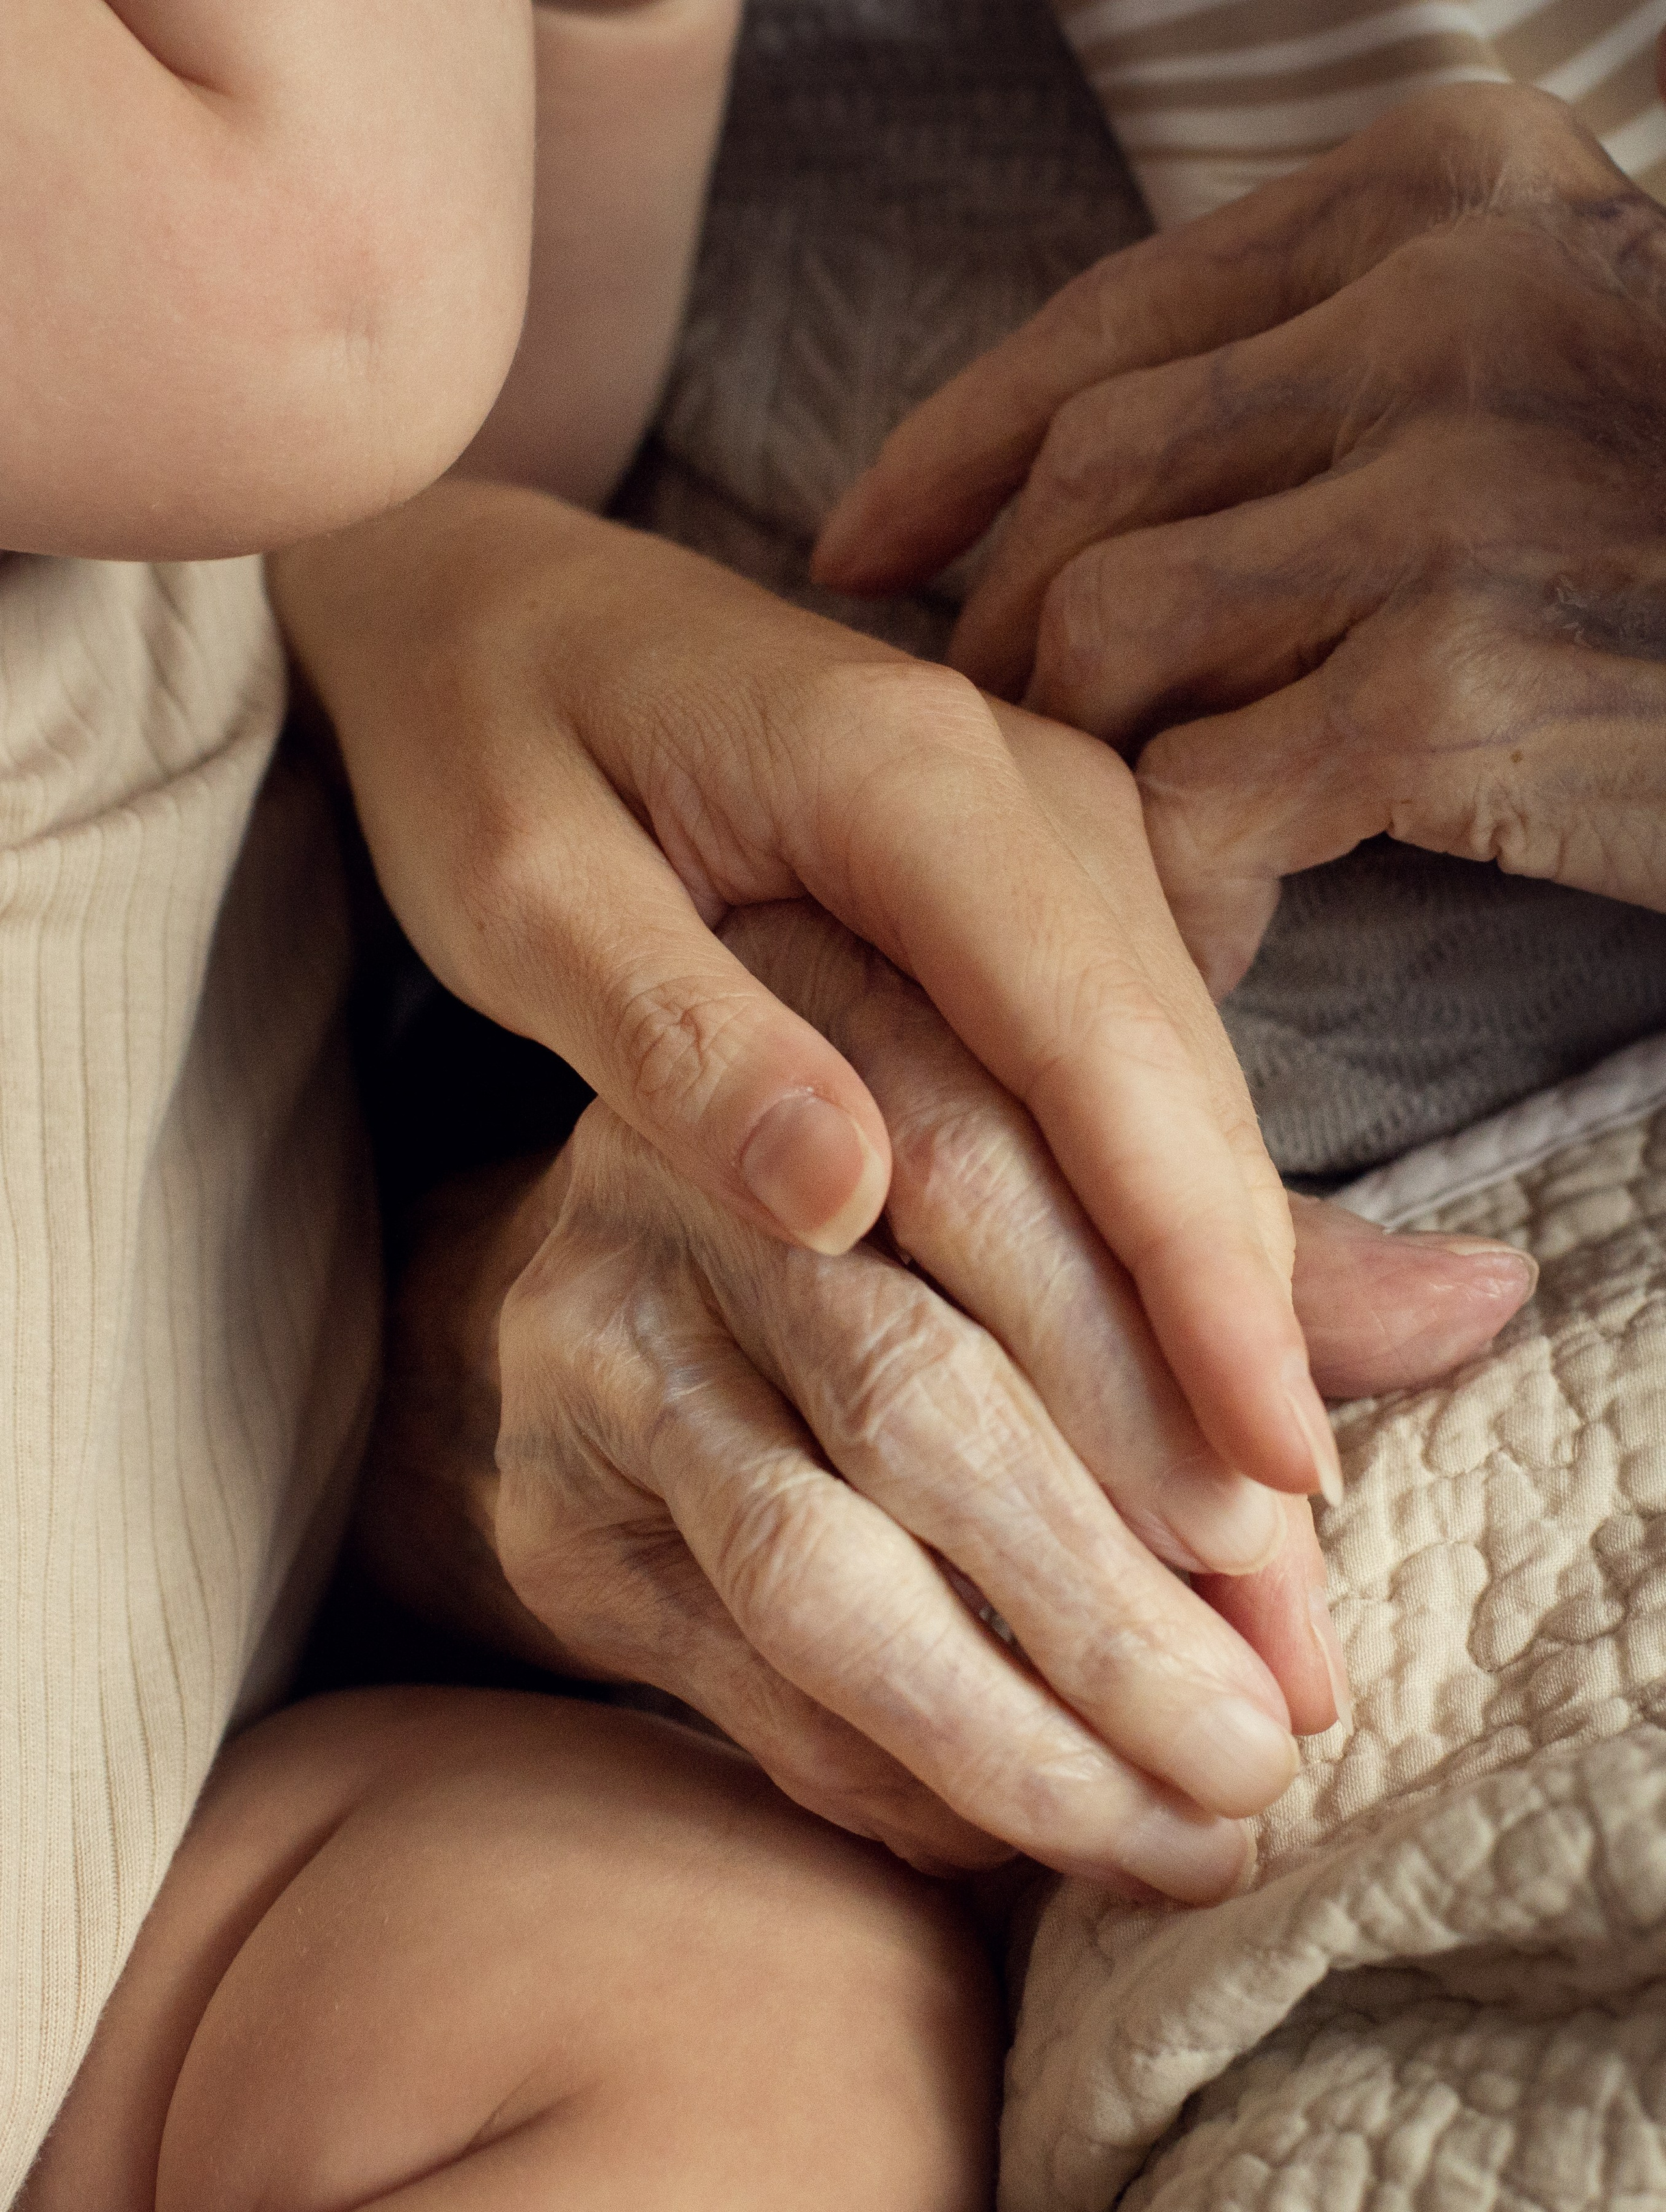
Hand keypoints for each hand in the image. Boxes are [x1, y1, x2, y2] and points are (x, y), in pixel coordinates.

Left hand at [273, 482, 1343, 1509]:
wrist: (493, 596)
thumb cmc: (483, 736)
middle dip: (1241, 1328)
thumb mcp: (522, 887)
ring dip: (1220, 1290)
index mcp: (903, 777)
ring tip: (1259, 1519)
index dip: (1197, 1276)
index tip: (1269, 1470)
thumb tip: (847, 1204)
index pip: (1096, 1055)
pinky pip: (1130, 1060)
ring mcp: (1053, 819)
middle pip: (1174, 1087)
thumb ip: (679, 1034)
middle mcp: (1025, 784)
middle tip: (1281, 1581)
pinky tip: (1176, 1361)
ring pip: (1177, 1085)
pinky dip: (1160, 1212)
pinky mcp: (1038, 868)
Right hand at [360, 904, 1534, 1897]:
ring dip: (1009, 1731)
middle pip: (912, 1394)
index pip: (999, 1185)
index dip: (1151, 1377)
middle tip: (1250, 1754)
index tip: (1283, 1540)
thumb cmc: (904, 1232)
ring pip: (811, 1568)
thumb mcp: (1063, 1194)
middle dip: (1103, 1601)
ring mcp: (593, 1345)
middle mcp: (682, 1175)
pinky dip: (890, 1774)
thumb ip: (1240, 1263)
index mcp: (824, 1037)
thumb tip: (1478, 1300)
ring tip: (1170, 1840)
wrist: (632, 1290)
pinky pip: (737, 1674)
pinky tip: (1015, 1833)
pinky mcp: (546, 1511)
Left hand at [814, 83, 1665, 993]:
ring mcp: (1439, 498)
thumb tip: (1152, 472)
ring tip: (1096, 845)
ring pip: (1114, 631)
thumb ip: (1378, 353)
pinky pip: (1201, 797)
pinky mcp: (1448, 690)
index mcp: (1446, 196)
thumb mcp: (1571, 344)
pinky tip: (1203, 933)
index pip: (1111, 320)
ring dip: (1074, 761)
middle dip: (1002, 630)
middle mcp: (1434, 313)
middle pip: (1085, 482)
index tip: (860, 546)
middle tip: (997, 745)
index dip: (954, 447)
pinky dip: (1173, 882)